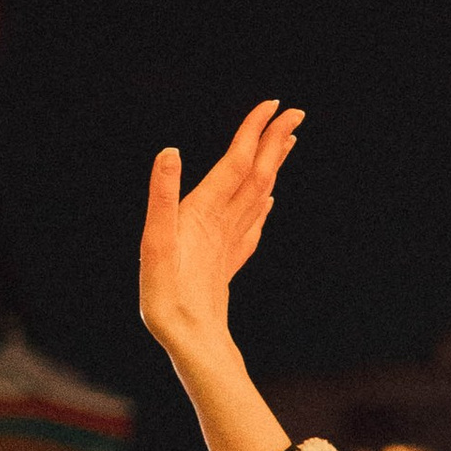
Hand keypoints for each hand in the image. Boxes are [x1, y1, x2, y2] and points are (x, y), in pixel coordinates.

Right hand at [138, 101, 303, 359]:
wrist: (192, 345)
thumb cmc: (168, 298)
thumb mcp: (155, 245)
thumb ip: (162, 198)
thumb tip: (170, 152)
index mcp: (206, 212)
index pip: (237, 162)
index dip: (254, 132)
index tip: (273, 105)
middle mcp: (223, 223)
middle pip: (256, 174)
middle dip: (274, 142)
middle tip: (295, 114)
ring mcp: (229, 243)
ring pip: (258, 195)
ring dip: (272, 167)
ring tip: (286, 144)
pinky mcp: (227, 262)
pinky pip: (251, 226)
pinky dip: (261, 205)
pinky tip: (267, 202)